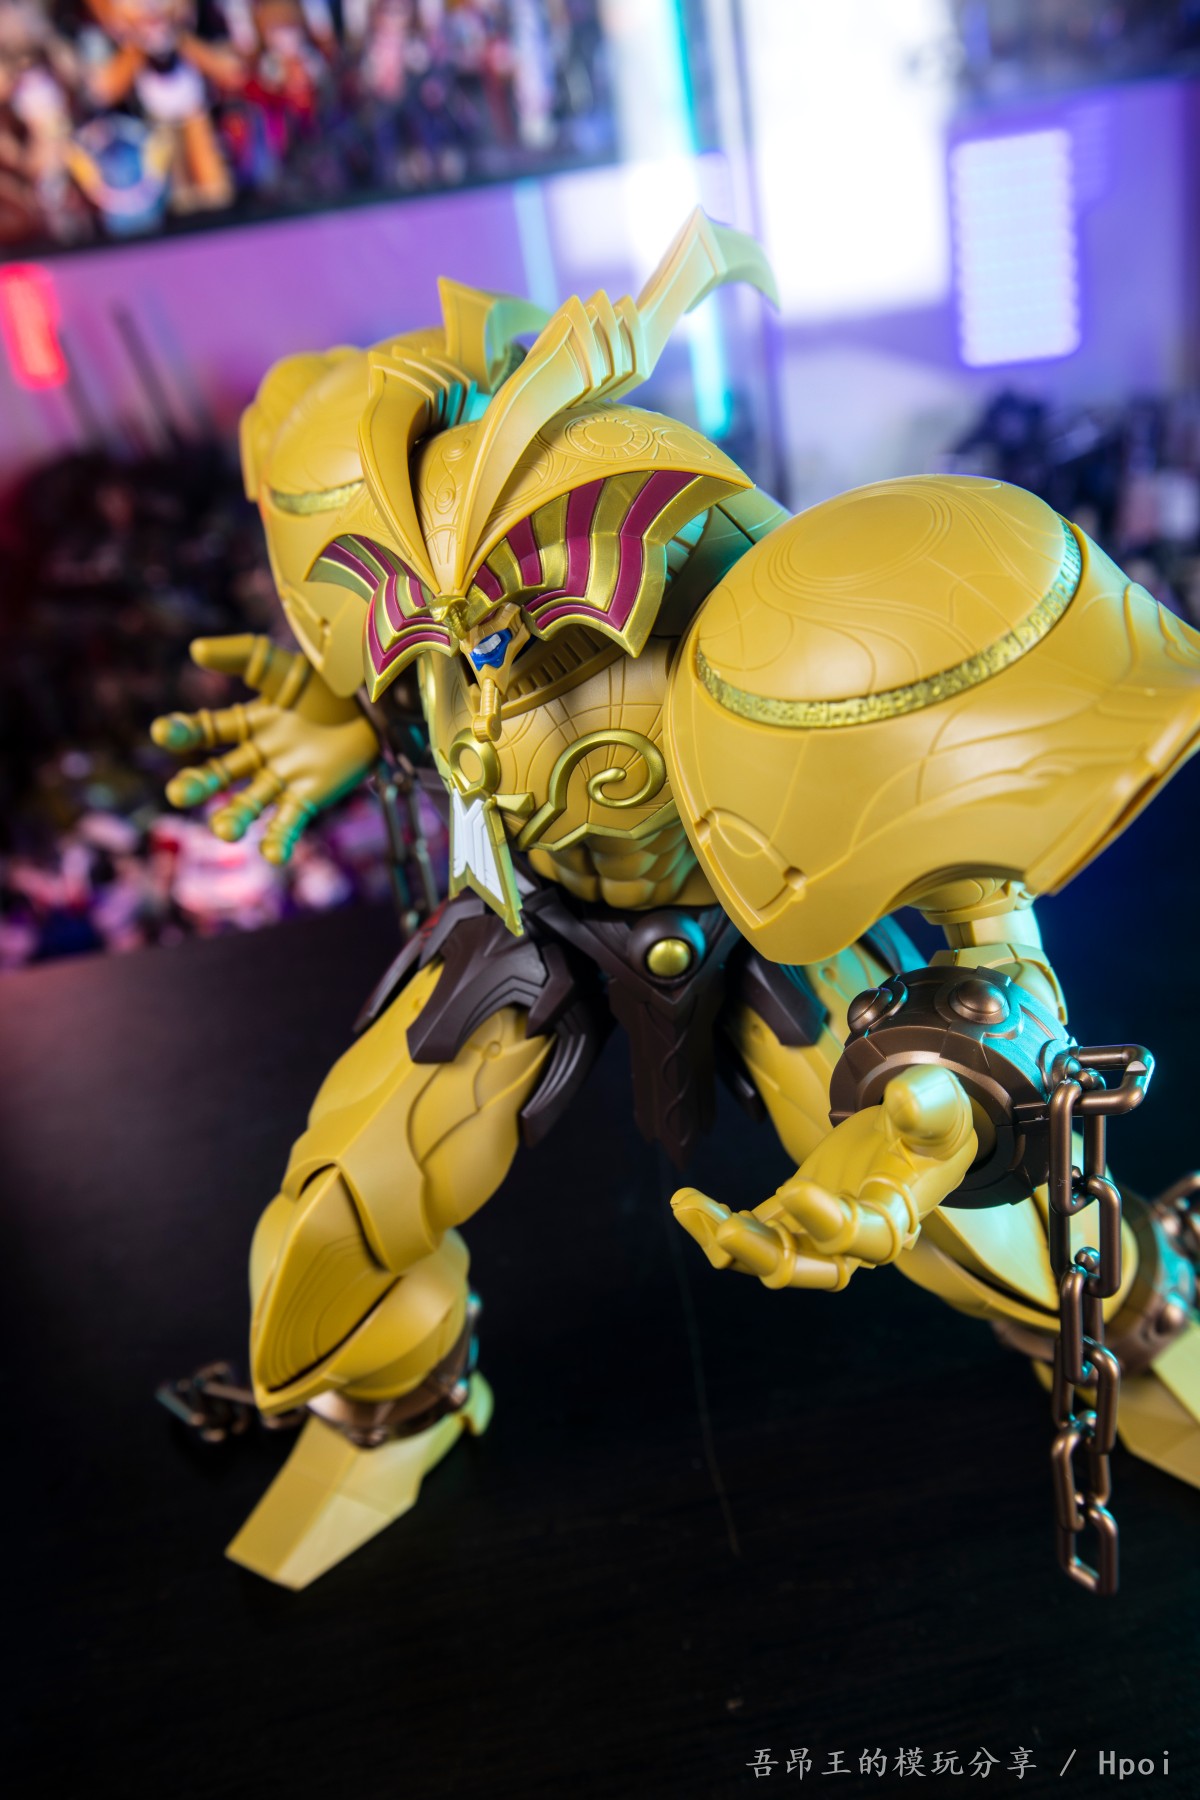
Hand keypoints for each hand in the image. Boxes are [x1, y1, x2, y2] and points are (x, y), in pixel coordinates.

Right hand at [151, 635, 378, 863]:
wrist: (378, 701)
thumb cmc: (330, 680)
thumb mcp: (284, 666)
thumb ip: (243, 656)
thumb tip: (196, 650)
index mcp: (249, 722)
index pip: (206, 731)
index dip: (183, 732)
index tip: (162, 732)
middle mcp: (260, 754)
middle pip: (220, 774)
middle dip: (198, 784)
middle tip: (178, 793)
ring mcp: (283, 777)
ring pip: (249, 803)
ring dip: (234, 818)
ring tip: (223, 831)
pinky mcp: (310, 796)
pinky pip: (290, 821)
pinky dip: (279, 839)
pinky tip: (271, 855)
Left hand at [672, 1065, 975, 1290]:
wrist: (918, 1132)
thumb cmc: (935, 1120)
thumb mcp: (942, 1104)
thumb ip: (927, 1104)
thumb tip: (903, 1100)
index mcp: (899, 1213)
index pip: (867, 1236)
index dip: (830, 1221)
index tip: (795, 1189)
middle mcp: (858, 1238)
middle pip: (811, 1268)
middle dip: (764, 1255)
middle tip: (724, 1232)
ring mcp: (820, 1233)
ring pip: (771, 1256)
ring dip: (727, 1240)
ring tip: (687, 1206)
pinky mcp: (792, 1217)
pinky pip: (753, 1232)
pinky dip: (717, 1225)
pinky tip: (687, 1202)